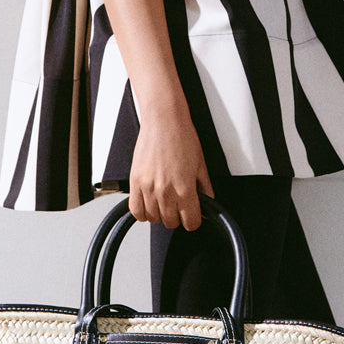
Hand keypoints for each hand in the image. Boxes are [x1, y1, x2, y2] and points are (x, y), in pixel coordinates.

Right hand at [128, 111, 213, 231]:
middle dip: (177, 216)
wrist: (164, 121)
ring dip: (160, 214)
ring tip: (164, 201)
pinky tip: (150, 203)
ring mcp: (148, 187)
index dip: (194, 220)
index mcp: (185, 188)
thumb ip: (205, 190)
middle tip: (179, 205)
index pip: (191, 222)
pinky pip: (135, 210)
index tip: (193, 215)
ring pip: (153, 218)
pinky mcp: (135, 182)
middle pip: (171, 222)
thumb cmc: (182, 137)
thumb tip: (209, 204)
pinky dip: (142, 212)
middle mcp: (165, 191)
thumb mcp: (201, 165)